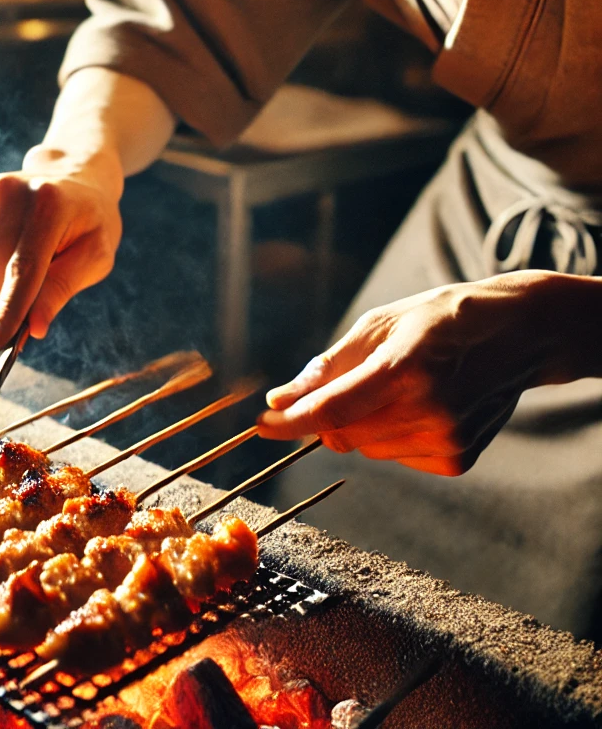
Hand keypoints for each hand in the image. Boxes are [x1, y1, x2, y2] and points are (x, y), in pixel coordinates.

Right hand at [0, 164, 121, 348]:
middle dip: (16, 297)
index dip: (10, 309)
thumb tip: (32, 328)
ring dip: (5, 281)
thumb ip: (63, 289)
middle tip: (48, 278)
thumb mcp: (96, 255)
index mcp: (47, 202)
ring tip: (35, 252)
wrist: (74, 178)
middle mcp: (7, 191)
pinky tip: (14, 243)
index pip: (23, 267)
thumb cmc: (90, 222)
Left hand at [255, 272, 583, 475]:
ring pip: (366, 448)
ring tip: (400, 386)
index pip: (331, 409)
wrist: (518, 333)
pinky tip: (421, 405)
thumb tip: (281, 400)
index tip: (261, 424)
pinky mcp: (457, 459)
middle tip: (352, 381)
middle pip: (343, 433)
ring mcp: (447, 439)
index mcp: (406, 368)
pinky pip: (395, 457)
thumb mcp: (378, 326)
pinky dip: (392, 435)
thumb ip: (327, 368)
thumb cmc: (439, 320)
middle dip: (328, 415)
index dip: (289, 422)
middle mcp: (429, 409)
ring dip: (362, 424)